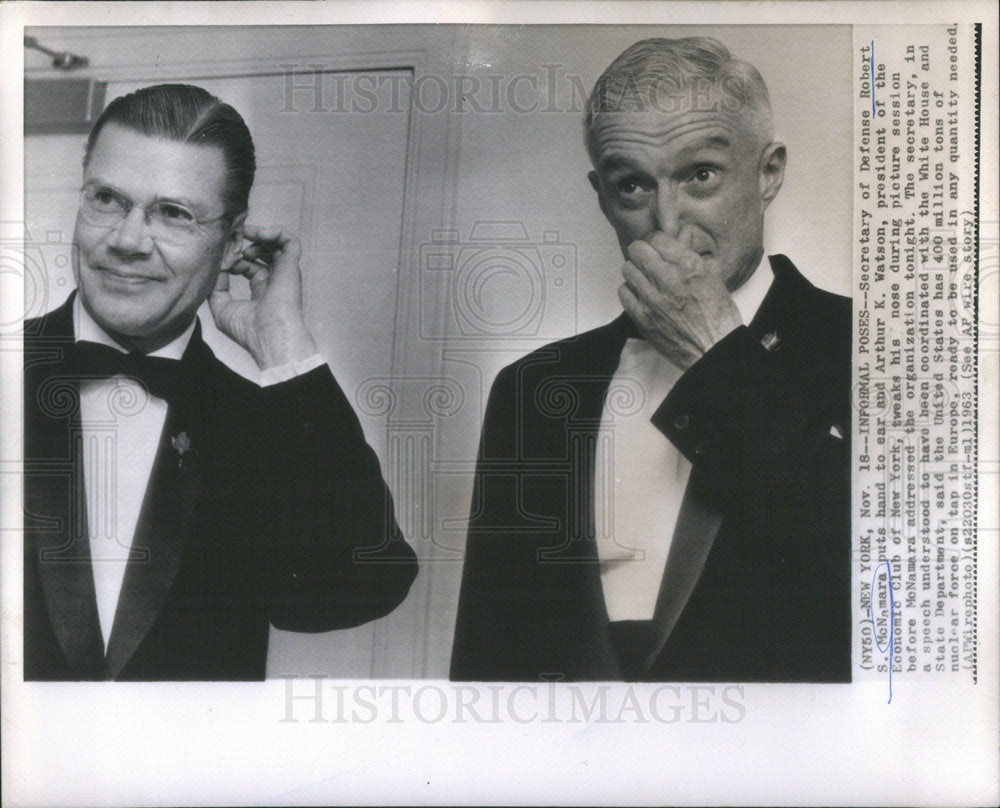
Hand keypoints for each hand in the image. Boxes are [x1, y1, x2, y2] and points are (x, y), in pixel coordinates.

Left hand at [210, 224, 317, 369]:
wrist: (269, 335)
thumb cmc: (249, 329)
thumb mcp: (221, 307)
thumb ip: (216, 287)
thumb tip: (213, 269)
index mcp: (261, 292)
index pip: (249, 267)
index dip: (234, 258)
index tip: (220, 257)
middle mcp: (274, 281)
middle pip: (262, 253)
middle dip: (244, 243)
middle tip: (230, 241)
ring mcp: (284, 273)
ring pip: (277, 244)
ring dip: (260, 235)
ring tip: (246, 234)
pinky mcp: (291, 265)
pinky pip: (290, 241)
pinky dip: (275, 232)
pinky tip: (258, 234)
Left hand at [618, 230, 741, 370]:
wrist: (713, 349)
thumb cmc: (717, 317)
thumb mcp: (713, 278)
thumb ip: (691, 257)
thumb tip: (680, 237)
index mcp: (689, 266)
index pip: (658, 238)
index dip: (657, 242)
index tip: (659, 249)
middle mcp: (668, 279)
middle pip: (637, 250)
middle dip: (643, 253)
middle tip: (649, 262)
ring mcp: (652, 299)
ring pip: (628, 269)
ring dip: (635, 272)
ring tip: (646, 280)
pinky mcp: (642, 317)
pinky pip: (623, 292)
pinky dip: (630, 291)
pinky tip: (641, 295)